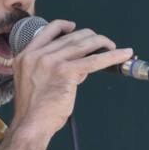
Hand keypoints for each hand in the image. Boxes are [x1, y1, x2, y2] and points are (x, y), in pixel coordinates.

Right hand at [10, 20, 133, 141]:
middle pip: (71, 37)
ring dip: (103, 43)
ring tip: (115, 48)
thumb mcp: (33, 81)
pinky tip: (123, 54)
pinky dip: (112, 56)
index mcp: (25, 55)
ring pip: (84, 44)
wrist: (31, 124)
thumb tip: (78, 66)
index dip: (64, 25)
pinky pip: (94, 61)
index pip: (48, 30)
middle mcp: (37, 55)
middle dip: (91, 38)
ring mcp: (51, 62)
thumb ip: (52, 69)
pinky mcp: (66, 72)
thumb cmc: (33, 109)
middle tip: (103, 44)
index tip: (74, 27)